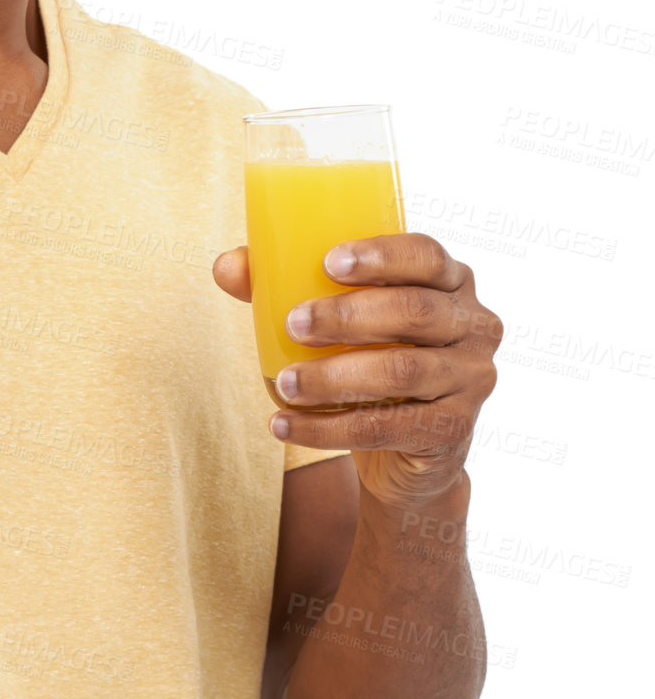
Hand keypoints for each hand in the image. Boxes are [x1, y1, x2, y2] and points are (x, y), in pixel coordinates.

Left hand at [213, 237, 502, 512]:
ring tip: (283, 383)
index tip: (328, 262)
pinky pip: (388, 427)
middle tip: (293, 324)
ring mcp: (472, 378)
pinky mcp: (454, 429)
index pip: (425, 255)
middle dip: (346, 316)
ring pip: (402, 371)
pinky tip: (284, 426)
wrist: (406, 443)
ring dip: (333, 377)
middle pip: (413, 311)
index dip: (380, 255)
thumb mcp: (337, 315)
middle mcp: (474, 324)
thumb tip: (225, 266)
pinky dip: (328, 429)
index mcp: (449, 279)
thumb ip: (283, 283)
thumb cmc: (368, 352)